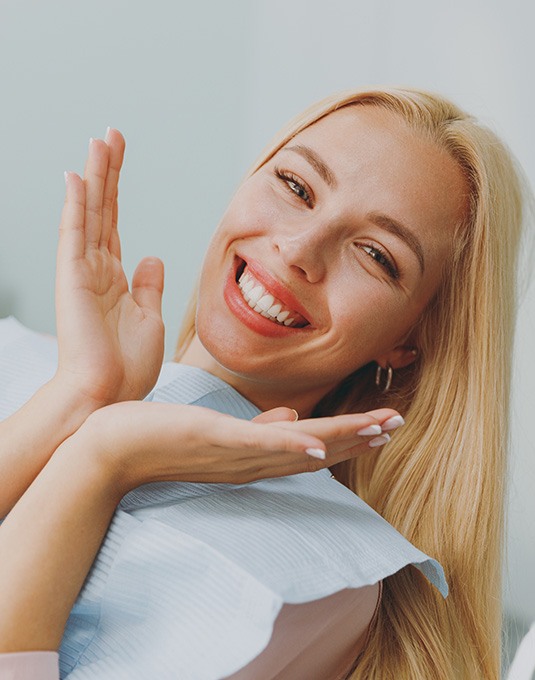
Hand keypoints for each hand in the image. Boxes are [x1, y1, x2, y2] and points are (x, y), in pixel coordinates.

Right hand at [55, 130, 163, 405]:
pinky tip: (78, 176)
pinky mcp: (73, 280)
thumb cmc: (127, 367)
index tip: (120, 158)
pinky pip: (75, 235)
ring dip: (96, 177)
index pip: (115, 224)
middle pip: (104, 210)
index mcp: (116, 279)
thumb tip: (153, 256)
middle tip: (112, 135)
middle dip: (108, 172)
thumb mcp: (149, 319)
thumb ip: (149, 286)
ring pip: (90, 214)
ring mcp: (82, 273)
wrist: (108, 398)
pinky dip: (77, 205)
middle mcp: (96, 270)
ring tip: (100, 141)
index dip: (118, 191)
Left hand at [80, 401, 401, 494]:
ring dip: (340, 439)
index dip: (349, 438)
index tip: (382, 426)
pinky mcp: (213, 441)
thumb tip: (292, 418)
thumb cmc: (162, 437)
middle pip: (317, 451)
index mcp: (254, 456)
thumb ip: (259, 429)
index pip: (312, 449)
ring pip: (298, 448)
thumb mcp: (218, 433)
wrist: (111, 450)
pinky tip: (319, 447)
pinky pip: (257, 445)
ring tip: (378, 427)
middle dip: (358, 438)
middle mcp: (251, 462)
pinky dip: (289, 446)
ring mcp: (234, 454)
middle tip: (396, 424)